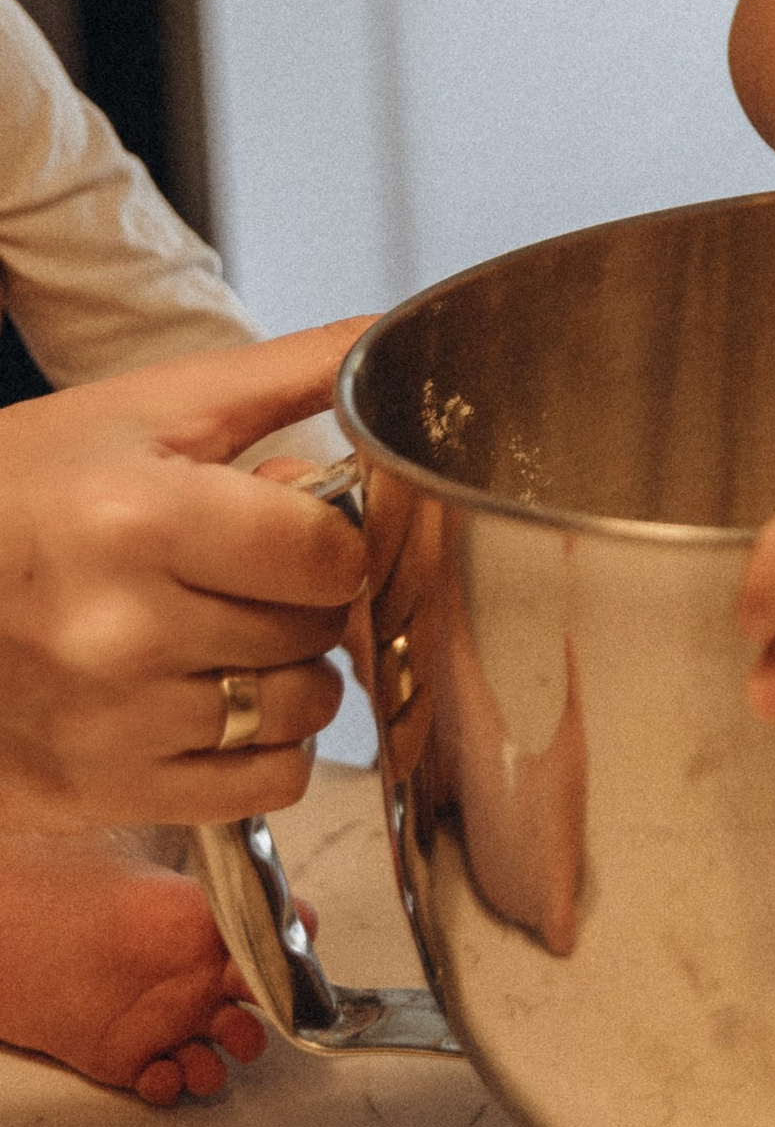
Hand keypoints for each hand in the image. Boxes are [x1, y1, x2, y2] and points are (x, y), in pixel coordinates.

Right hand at [0, 323, 370, 831]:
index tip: (299, 524)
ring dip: (292, 673)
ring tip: (231, 634)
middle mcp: (128, 633)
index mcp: (142, 521)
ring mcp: (115, 724)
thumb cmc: (15, 488)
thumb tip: (386, 335)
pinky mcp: (102, 791)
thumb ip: (284, 374)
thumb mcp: (141, 409)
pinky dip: (266, 747)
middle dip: (306, 595)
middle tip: (249, 573)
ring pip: (303, 710)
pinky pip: (265, 785)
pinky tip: (221, 702)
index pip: (332, 553)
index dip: (331, 534)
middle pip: (319, 628)